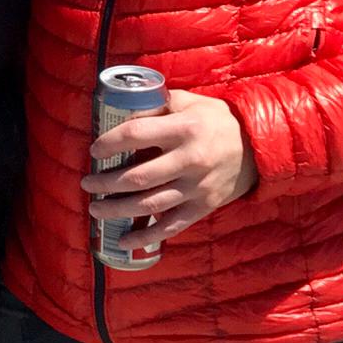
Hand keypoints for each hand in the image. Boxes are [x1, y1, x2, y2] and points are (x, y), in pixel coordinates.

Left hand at [83, 90, 255, 251]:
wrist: (257, 146)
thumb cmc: (215, 120)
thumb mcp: (188, 102)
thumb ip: (157, 106)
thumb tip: (121, 111)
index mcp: (184, 128)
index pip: (136, 134)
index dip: (109, 143)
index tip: (93, 150)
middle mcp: (189, 160)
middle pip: (137, 177)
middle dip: (105, 183)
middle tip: (86, 183)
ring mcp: (196, 187)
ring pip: (149, 205)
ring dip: (117, 209)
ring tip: (95, 208)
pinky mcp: (202, 207)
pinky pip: (170, 226)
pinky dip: (145, 236)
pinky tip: (123, 239)